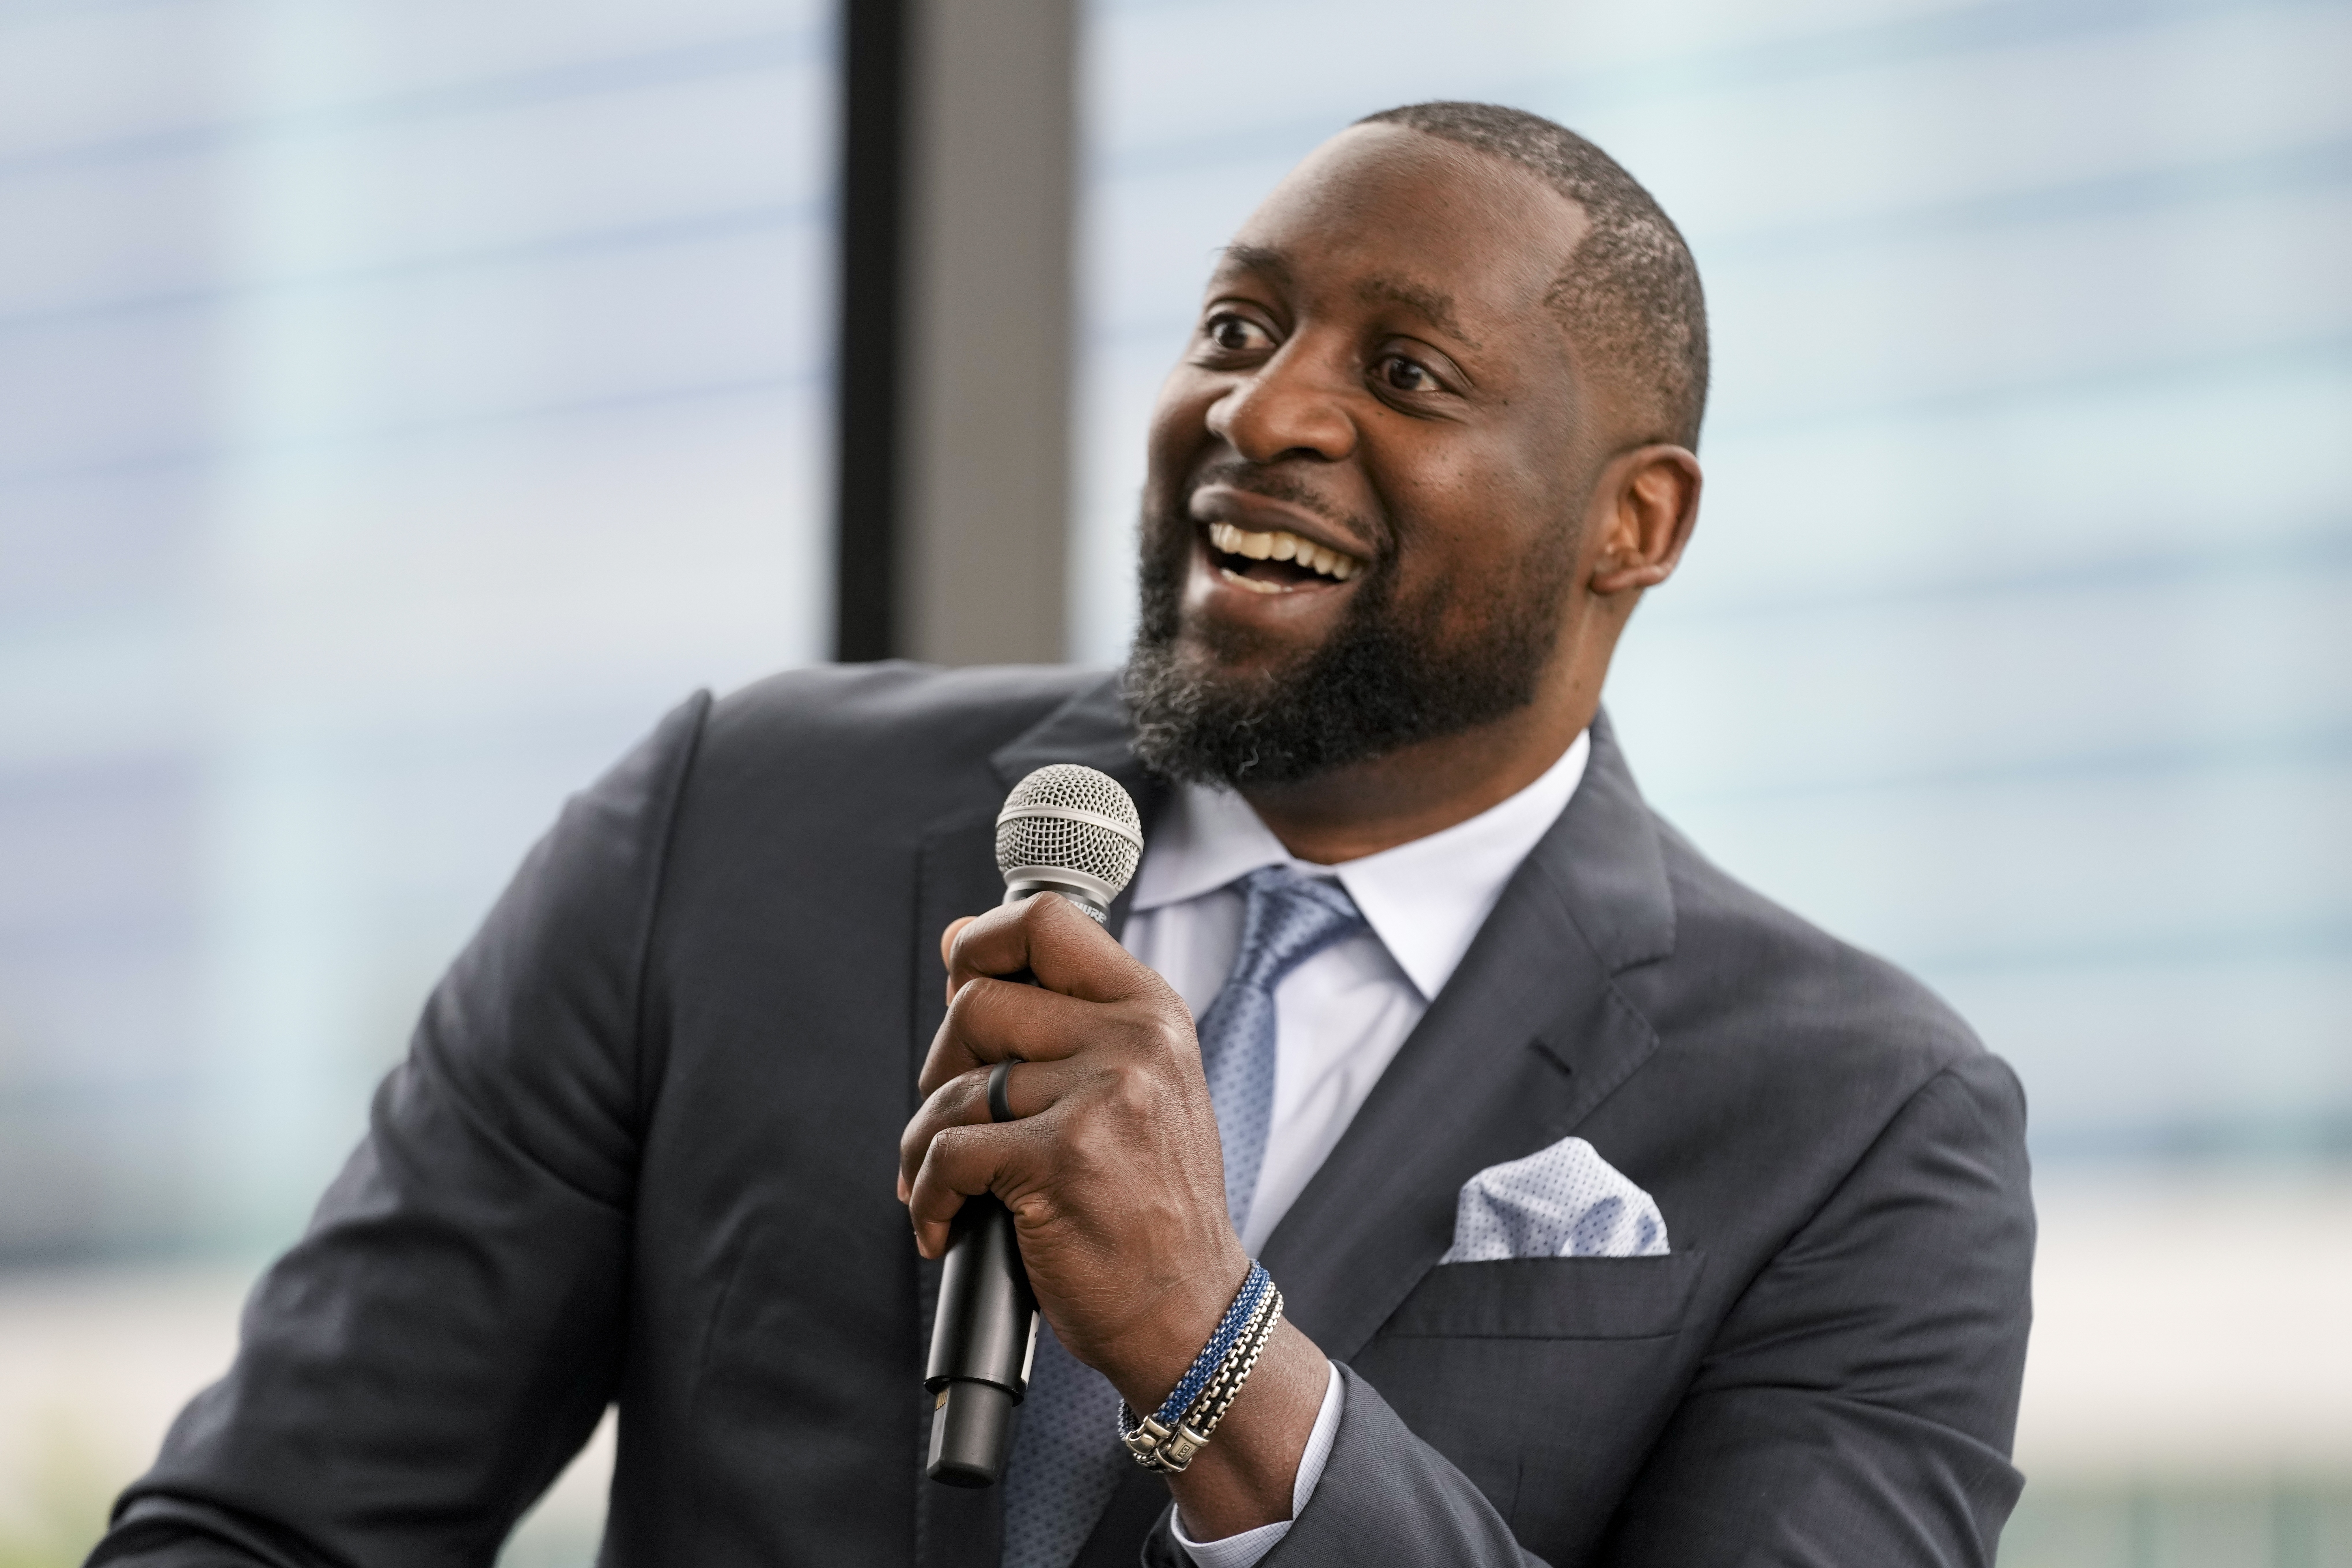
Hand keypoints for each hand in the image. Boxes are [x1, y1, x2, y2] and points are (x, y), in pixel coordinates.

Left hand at [898, 893, 1328, 1535]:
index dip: (981, 941)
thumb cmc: (1148, 1204)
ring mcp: (1102, 1098)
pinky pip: (946, 1152)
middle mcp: (1134, 1041)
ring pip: (954, 1086)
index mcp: (1151, 1012)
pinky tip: (941, 1226)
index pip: (1046, 922)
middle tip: (952, 1118)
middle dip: (941, 1065)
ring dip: (923, 1142)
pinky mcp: (1062, 1160)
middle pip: (979, 1002)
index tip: (958, 977)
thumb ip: (1057, 1014)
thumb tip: (955, 941)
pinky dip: (927, 1196)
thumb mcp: (1132, 1086)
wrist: (1188, 1312)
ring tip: (942, 1184)